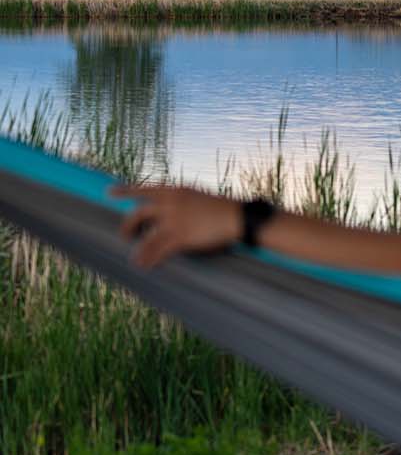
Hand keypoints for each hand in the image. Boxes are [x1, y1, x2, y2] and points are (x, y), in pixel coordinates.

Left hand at [109, 184, 243, 268]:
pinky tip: (143, 265)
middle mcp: (170, 203)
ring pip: (145, 237)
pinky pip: (158, 250)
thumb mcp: (196, 195)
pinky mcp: (180, 237)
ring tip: (135, 258)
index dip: (125, 191)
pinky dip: (148, 259)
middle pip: (137, 214)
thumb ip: (178, 199)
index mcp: (174, 190)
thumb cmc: (221, 207)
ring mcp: (174, 221)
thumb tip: (165, 207)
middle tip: (126, 236)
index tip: (109, 193)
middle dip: (128, 227)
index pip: (144, 189)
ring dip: (138, 249)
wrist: (236, 217)